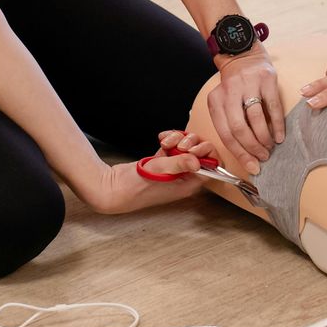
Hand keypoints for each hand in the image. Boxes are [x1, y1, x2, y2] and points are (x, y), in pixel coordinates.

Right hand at [86, 138, 210, 214]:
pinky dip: (170, 139)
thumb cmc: (137, 185)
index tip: (193, 149)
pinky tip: (161, 140)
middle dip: (192, 143)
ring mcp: (174, 169)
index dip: (206, 154)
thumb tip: (199, 161)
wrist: (115, 187)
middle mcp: (184, 177)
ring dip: (179, 139)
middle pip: (201, 154)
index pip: (211, 167)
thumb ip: (180, 163)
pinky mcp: (163, 162)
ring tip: (166, 142)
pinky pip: (174, 146)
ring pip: (187, 147)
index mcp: (189, 184)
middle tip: (180, 144)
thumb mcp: (160, 171)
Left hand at [207, 51, 284, 177]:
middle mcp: (229, 92)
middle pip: (238, 128)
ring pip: (256, 119)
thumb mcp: (224, 102)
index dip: (239, 153)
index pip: (225, 133)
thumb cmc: (235, 86)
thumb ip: (231, 124)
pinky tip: (280, 136)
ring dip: (264, 138)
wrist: (243, 54)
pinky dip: (277, 125)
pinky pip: (273, 107)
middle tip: (263, 157)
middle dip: (252, 148)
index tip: (252, 166)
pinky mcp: (266, 79)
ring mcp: (248, 84)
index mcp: (215, 101)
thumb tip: (246, 156)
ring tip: (270, 148)